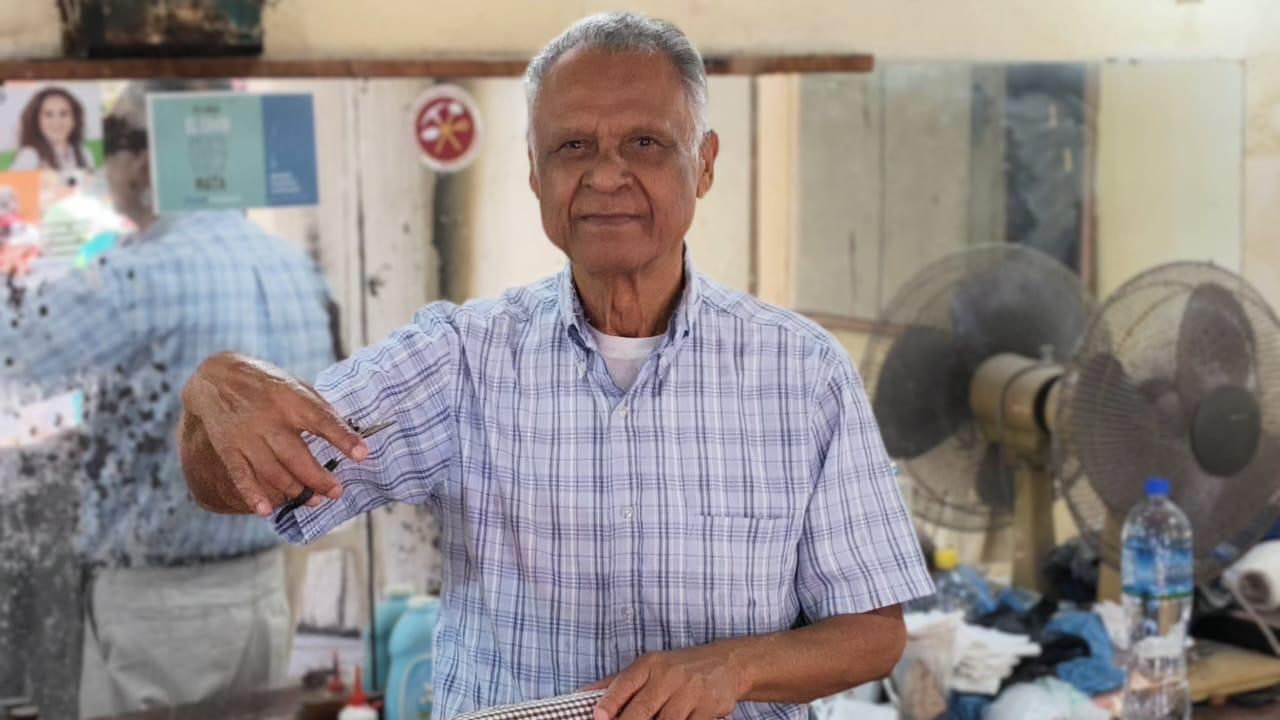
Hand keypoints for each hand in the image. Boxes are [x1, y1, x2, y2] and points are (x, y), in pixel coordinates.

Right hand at [182, 352, 367, 516]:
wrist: (215, 377)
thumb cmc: (267, 384)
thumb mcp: (296, 386)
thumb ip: (318, 410)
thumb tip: (348, 435)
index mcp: (292, 399)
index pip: (322, 420)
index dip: (343, 438)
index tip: (362, 455)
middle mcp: (270, 419)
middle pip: (297, 456)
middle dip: (319, 479)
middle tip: (337, 492)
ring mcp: (247, 435)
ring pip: (273, 471)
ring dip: (295, 491)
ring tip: (314, 501)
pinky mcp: (228, 448)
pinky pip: (241, 476)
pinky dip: (253, 495)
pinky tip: (267, 510)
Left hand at [587, 643, 745, 719]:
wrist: (726, 663)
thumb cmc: (677, 669)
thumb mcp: (649, 667)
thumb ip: (617, 684)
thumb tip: (580, 696)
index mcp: (649, 665)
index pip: (624, 684)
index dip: (609, 703)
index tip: (598, 718)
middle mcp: (669, 675)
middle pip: (642, 710)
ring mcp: (690, 691)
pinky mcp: (709, 707)